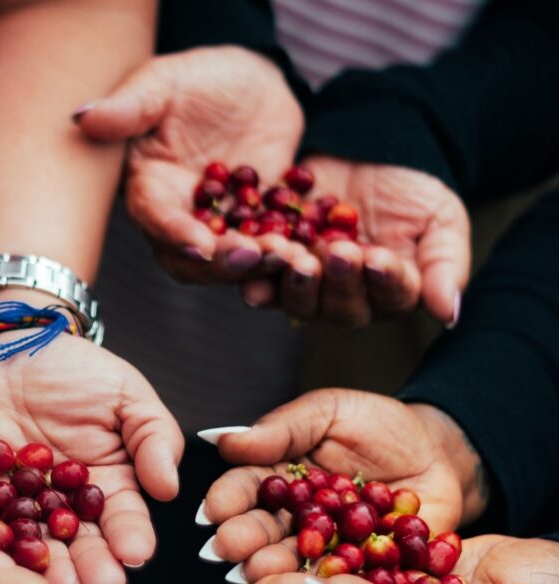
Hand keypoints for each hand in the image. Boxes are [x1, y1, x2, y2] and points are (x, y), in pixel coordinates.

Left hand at [0, 326, 182, 583]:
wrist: (3, 342)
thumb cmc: (72, 367)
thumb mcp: (125, 394)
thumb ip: (152, 437)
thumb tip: (170, 489)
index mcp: (105, 487)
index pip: (122, 521)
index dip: (130, 539)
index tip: (135, 555)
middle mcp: (61, 507)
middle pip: (78, 546)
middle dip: (91, 569)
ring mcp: (15, 506)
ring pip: (32, 547)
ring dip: (46, 572)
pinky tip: (0, 562)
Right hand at [76, 46, 306, 284]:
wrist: (251, 81)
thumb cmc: (196, 78)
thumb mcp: (162, 83)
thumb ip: (128, 107)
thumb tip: (84, 118)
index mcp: (150, 187)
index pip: (156, 219)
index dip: (176, 234)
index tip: (203, 244)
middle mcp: (181, 215)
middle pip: (191, 257)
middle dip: (222, 264)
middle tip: (256, 255)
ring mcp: (220, 225)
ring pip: (232, 261)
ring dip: (258, 264)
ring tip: (288, 254)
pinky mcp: (257, 225)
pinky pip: (271, 246)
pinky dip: (288, 253)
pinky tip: (308, 250)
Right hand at [198, 389, 486, 581]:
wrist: (443, 454)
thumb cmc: (380, 425)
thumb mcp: (330, 411)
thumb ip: (283, 428)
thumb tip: (224, 439)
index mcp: (278, 479)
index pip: (245, 488)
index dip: (227, 500)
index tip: (212, 511)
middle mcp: (294, 520)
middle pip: (263, 532)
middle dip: (243, 540)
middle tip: (228, 548)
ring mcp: (328, 551)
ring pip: (297, 564)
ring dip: (274, 571)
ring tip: (257, 576)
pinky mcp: (365, 574)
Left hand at [239, 156, 469, 325]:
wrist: (363, 153)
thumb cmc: (411, 189)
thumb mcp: (441, 219)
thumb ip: (445, 264)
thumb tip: (447, 313)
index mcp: (392, 293)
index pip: (391, 297)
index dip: (384, 281)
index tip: (379, 258)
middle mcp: (348, 299)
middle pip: (341, 310)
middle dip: (339, 284)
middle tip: (339, 254)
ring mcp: (308, 287)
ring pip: (299, 301)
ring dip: (297, 285)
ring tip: (298, 259)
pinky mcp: (273, 267)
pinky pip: (261, 279)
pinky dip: (257, 275)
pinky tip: (253, 265)